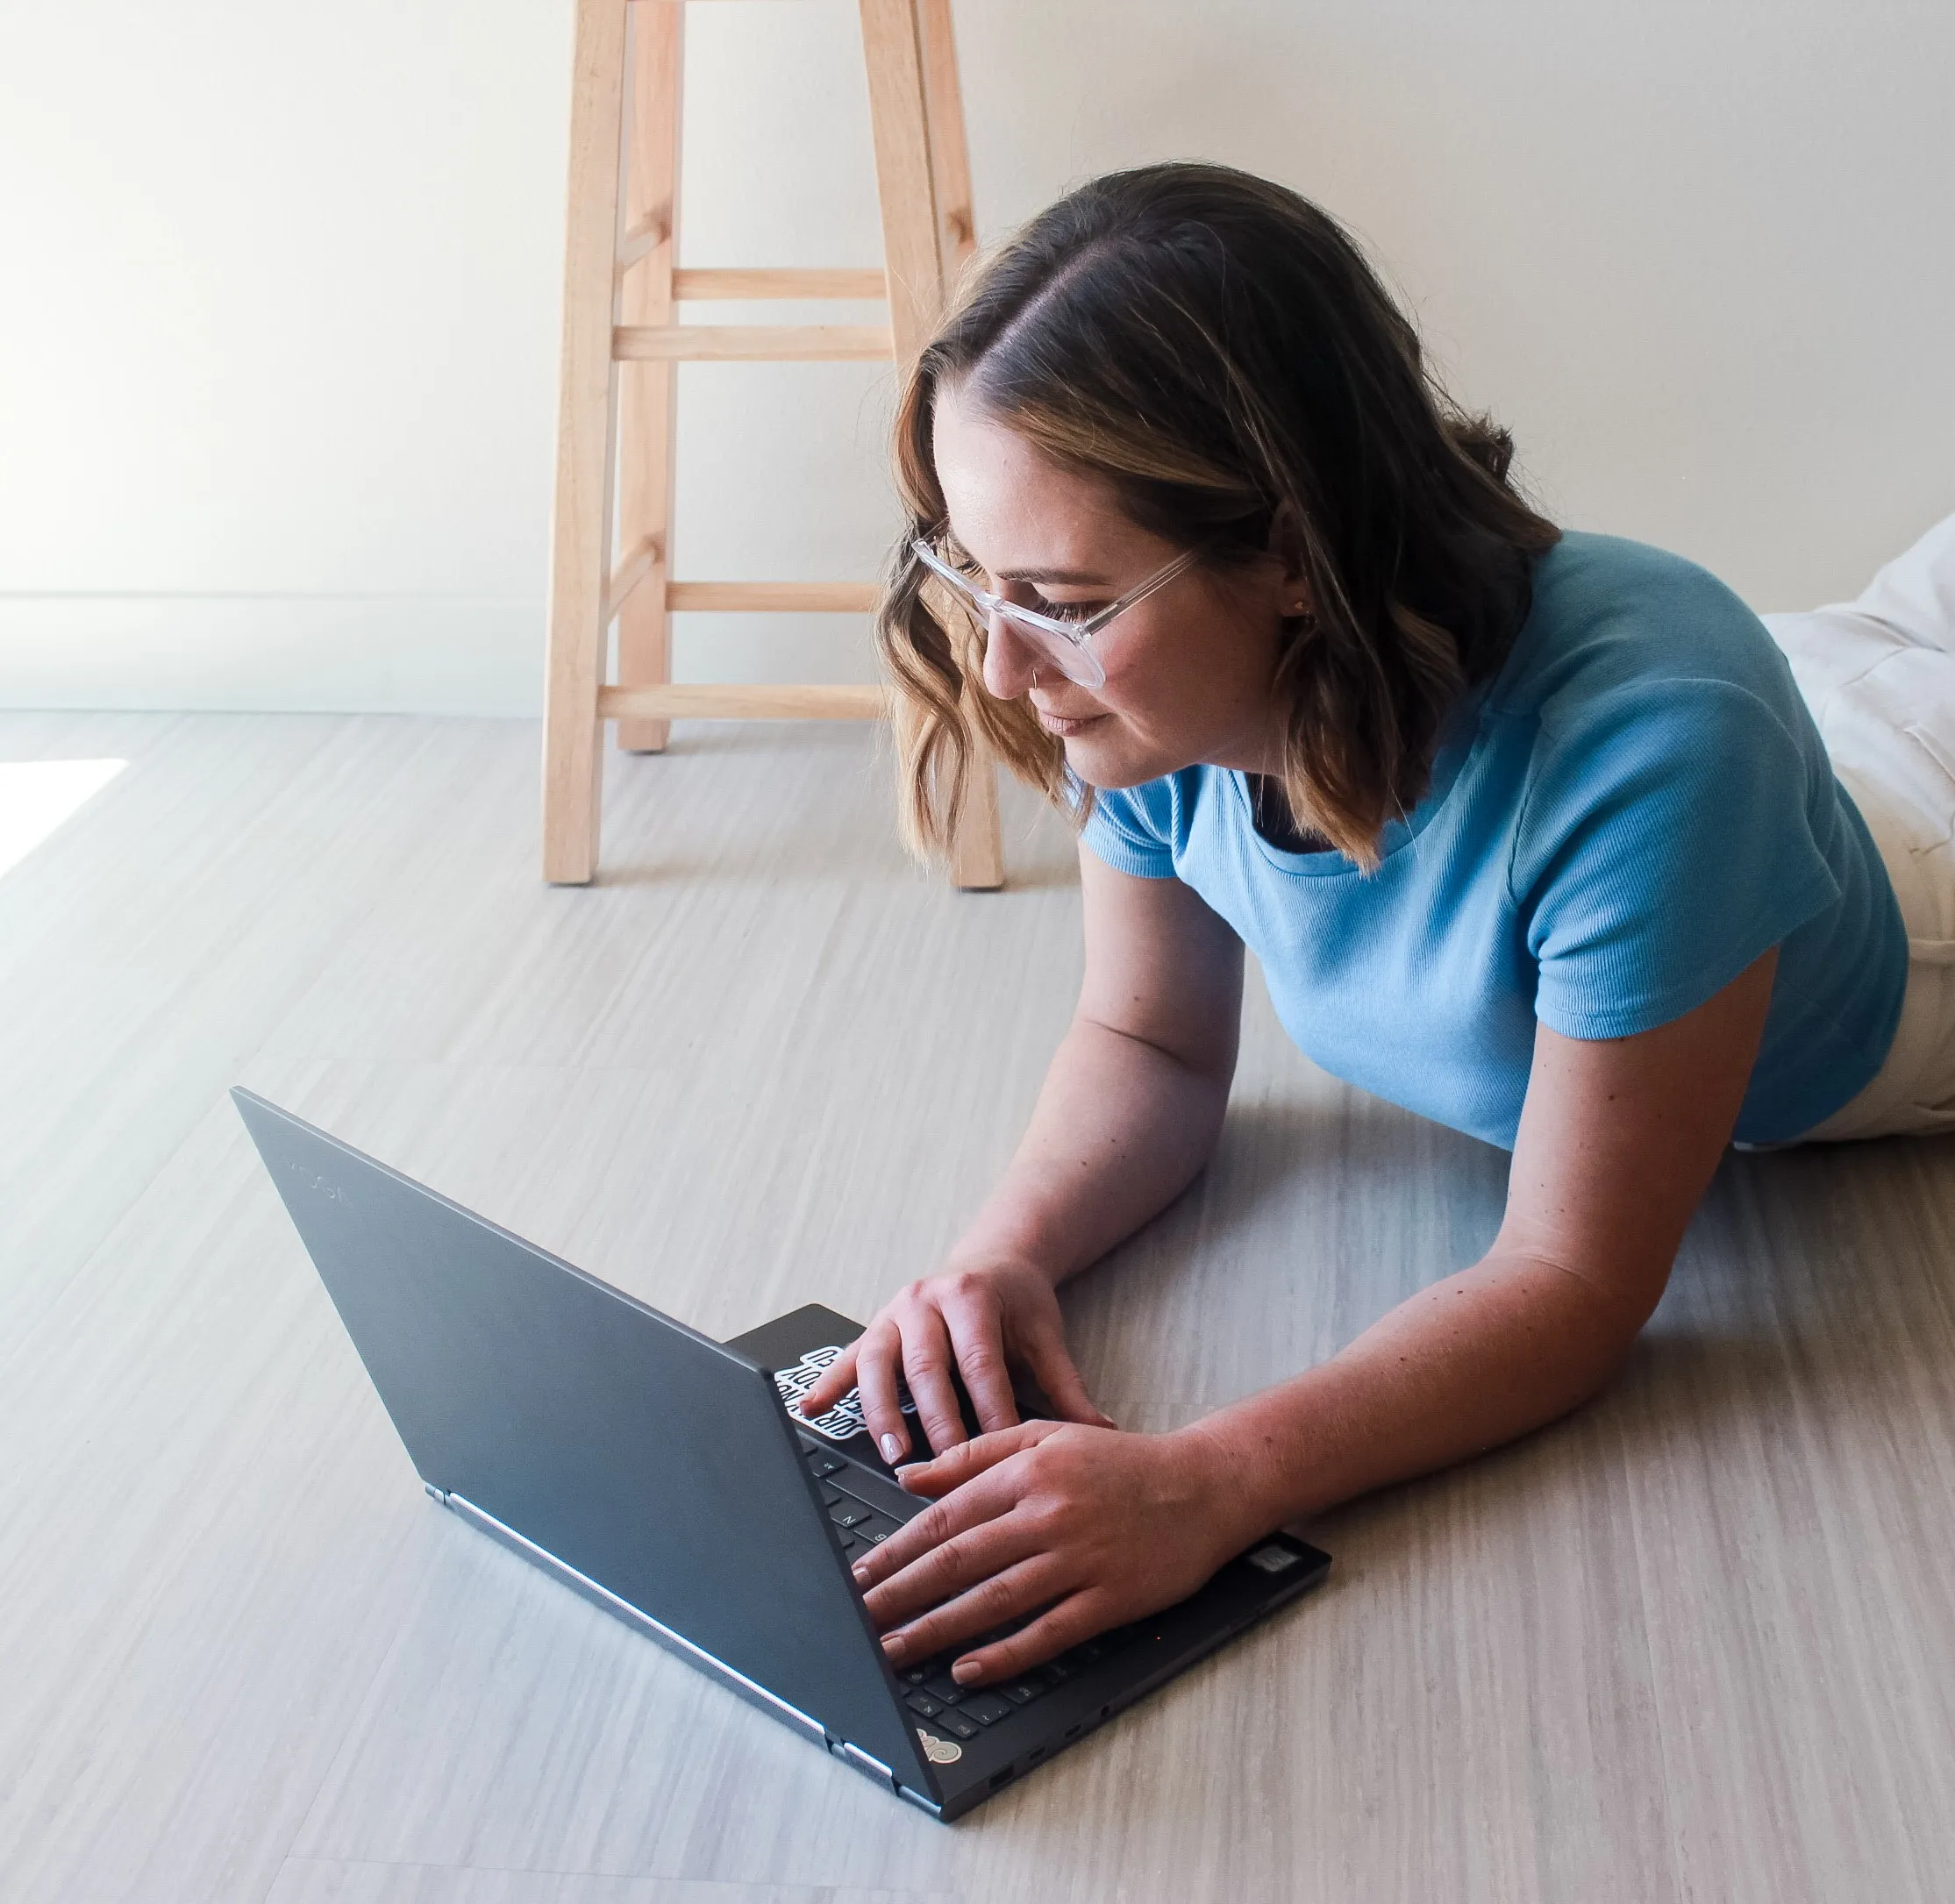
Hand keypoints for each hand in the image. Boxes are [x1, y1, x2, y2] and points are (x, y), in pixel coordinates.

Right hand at [796, 1258, 1113, 1462]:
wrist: (992, 1259)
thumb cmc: (1018, 1305)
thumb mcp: (1045, 1338)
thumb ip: (1067, 1389)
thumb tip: (1101, 1434)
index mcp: (971, 1297)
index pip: (979, 1364)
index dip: (988, 1412)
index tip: (997, 1457)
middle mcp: (925, 1300)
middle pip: (927, 1368)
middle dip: (935, 1423)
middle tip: (943, 1472)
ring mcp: (892, 1313)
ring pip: (879, 1365)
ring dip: (881, 1412)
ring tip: (891, 1454)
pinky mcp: (870, 1328)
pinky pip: (844, 1359)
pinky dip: (827, 1387)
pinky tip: (809, 1413)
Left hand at [850, 1419, 1255, 1683]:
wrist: (1203, 1486)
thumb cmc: (1120, 1462)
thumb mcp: (1045, 1436)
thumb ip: (975, 1455)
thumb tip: (910, 1477)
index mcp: (1028, 1472)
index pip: (946, 1516)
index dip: (897, 1550)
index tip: (860, 1575)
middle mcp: (1049, 1514)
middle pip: (959, 1561)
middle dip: (901, 1595)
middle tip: (860, 1621)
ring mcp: (1080, 1558)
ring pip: (994, 1600)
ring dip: (938, 1630)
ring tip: (897, 1650)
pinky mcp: (1109, 1597)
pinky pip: (1047, 1632)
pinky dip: (1005, 1655)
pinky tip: (969, 1669)